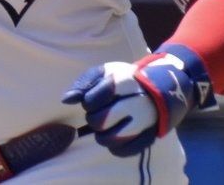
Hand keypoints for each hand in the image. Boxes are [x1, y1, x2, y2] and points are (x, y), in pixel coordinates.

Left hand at [61, 53, 196, 156]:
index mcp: (124, 81)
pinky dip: (114, 145)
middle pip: (99, 122)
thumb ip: (84, 83)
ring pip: (109, 140)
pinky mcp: (148, 138)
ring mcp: (145, 122)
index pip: (91, 101)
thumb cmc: (123, 81)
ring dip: (101, 134)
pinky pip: (122, 151)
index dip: (88, 101)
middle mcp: (137, 102)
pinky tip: (116, 133)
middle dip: (93, 118)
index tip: (95, 98)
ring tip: (106, 124)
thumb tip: (66, 100)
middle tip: (99, 112)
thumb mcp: (104, 72)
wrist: (157, 89)